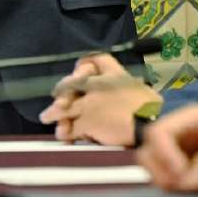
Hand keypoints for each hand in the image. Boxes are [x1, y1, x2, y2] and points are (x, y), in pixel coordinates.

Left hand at [39, 54, 159, 144]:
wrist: (149, 124)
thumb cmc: (150, 107)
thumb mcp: (141, 87)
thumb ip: (128, 86)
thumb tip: (127, 91)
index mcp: (114, 74)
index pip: (95, 60)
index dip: (83, 66)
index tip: (78, 73)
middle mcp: (98, 86)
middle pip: (72, 84)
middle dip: (63, 91)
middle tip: (56, 96)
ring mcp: (89, 104)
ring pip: (65, 107)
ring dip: (55, 112)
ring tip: (46, 117)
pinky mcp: (86, 123)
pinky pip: (71, 128)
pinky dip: (66, 133)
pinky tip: (63, 136)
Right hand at [136, 105, 197, 191]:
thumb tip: (188, 182)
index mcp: (190, 118)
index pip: (157, 133)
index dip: (163, 155)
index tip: (182, 174)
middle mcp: (181, 135)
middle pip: (148, 152)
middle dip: (160, 171)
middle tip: (183, 186)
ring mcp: (183, 154)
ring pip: (156, 169)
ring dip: (167, 181)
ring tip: (192, 189)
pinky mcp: (189, 171)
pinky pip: (171, 181)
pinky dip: (177, 188)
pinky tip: (196, 190)